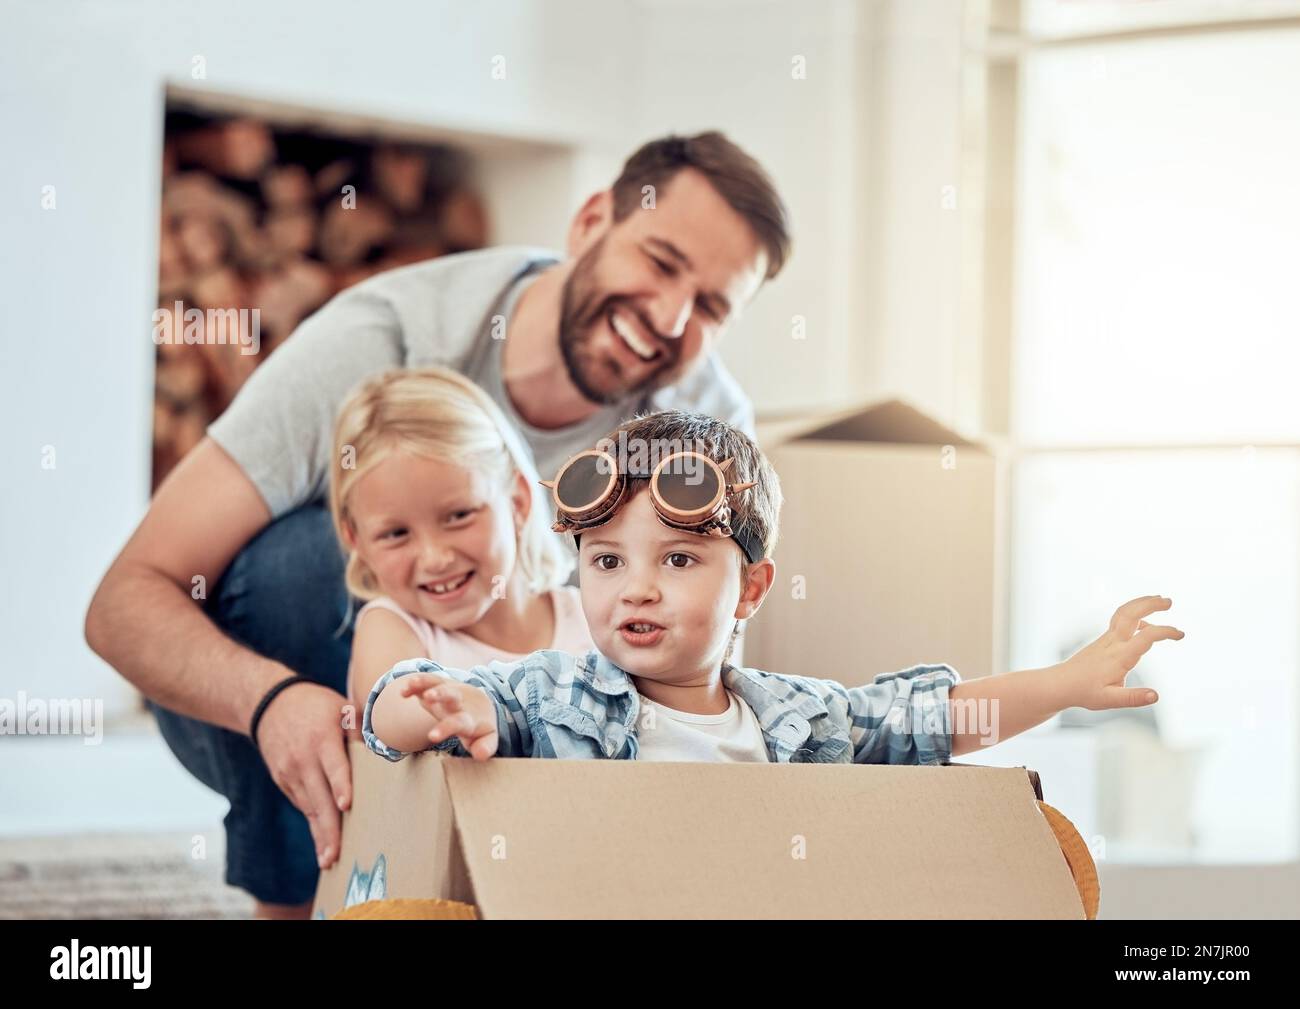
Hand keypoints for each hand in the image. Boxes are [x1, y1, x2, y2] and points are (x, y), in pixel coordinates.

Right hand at [255, 681, 352, 869]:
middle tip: (336, 855)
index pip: (333, 766)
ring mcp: (289, 772)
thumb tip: (382, 748)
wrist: (270, 704)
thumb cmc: (316, 705)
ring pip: (308, 807)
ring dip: (319, 833)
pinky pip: (301, 803)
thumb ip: (360, 728)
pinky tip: (322, 840)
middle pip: (318, 797)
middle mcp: (303, 759)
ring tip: (329, 859)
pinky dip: (312, 821)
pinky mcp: (282, 780)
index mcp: (321, 738)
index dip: (340, 786)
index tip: (347, 806)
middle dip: (328, 828)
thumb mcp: (340, 707)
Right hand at [398, 674, 498, 760]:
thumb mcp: (486, 738)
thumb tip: (480, 755)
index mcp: (469, 718)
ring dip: (425, 682)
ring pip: (438, 683)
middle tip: (428, 696)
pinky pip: (427, 680)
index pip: (459, 722)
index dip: (446, 728)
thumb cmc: (478, 725)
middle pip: (452, 695)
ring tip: (411, 684)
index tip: (431, 736)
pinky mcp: (438, 685)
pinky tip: (404, 691)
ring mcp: (448, 691)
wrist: (480, 702)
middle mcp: (459, 702)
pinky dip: (416, 683)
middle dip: (441, 694)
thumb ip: (485, 747)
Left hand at [1060, 595, 1184, 710]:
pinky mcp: (1104, 639)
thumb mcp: (1109, 700)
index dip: (1164, 631)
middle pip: (1131, 614)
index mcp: (1119, 656)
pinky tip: (1147, 625)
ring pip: (1124, 613)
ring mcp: (1107, 639)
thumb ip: (1133, 698)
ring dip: (1142, 603)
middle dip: (1150, 604)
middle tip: (1169, 601)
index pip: (1145, 636)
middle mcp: (1113, 643)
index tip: (1180, 634)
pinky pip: (1121, 620)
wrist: (1061, 684)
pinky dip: (1136, 615)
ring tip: (1160, 600)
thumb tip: (1156, 695)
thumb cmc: (1084, 692)